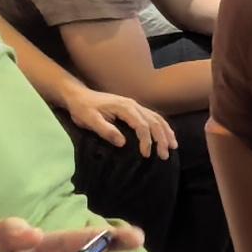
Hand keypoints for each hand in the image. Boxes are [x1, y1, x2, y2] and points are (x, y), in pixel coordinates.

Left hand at [55, 80, 175, 158]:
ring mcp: (135, 106)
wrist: (79, 96)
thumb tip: (123, 143)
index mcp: (124, 107)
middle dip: (161, 138)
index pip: (141, 125)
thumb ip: (106, 130)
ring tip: (173, 146)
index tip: (146, 154)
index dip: (146, 140)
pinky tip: (167, 135)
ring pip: (156, 118)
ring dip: (166, 132)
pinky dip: (162, 126)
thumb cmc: (82, 109)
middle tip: (165, 155)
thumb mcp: (89, 121)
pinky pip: (153, 116)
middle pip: (153, 121)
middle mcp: (133, 105)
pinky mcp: (134, 108)